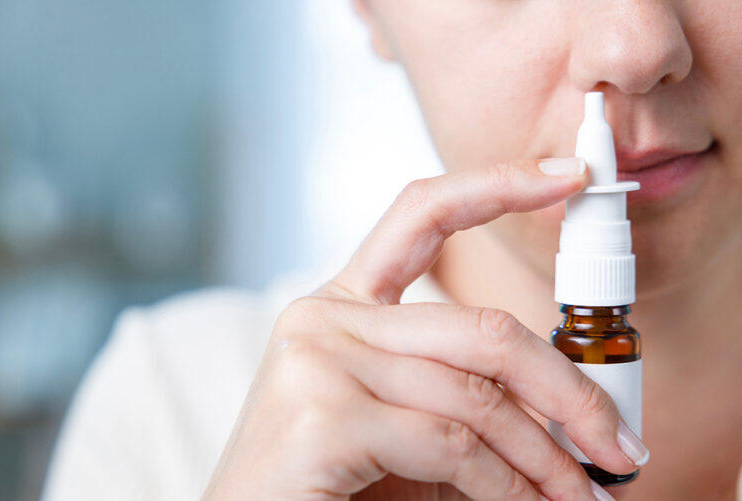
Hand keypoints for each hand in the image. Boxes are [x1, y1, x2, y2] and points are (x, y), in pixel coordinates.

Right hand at [204, 158, 642, 500]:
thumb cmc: (331, 485)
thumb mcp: (408, 425)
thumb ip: (470, 399)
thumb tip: (571, 410)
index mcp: (343, 306)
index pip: (420, 213)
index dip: (496, 184)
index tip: (565, 175)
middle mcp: (325, 317)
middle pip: (479, 327)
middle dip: (567, 388)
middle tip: (617, 443)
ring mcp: (319, 359)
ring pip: (476, 394)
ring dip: (545, 457)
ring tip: (583, 496)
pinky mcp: (324, 414)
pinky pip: (451, 444)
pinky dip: (506, 487)